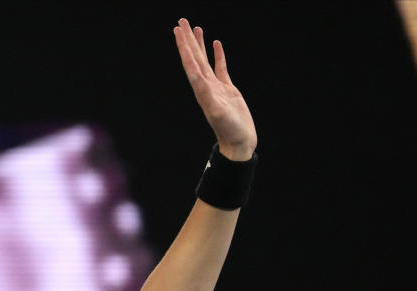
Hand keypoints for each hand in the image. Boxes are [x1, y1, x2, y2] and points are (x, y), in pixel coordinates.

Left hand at [174, 18, 256, 160]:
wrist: (239, 143)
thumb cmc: (229, 130)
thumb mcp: (217, 112)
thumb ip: (207, 95)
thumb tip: (197, 78)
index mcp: (201, 89)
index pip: (190, 63)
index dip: (183, 46)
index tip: (177, 30)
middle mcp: (205, 86)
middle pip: (194, 58)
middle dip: (187, 40)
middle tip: (181, 21)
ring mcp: (216, 87)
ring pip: (204, 60)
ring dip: (199, 45)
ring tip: (195, 28)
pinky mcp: (227, 90)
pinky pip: (220, 68)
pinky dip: (218, 55)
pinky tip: (216, 44)